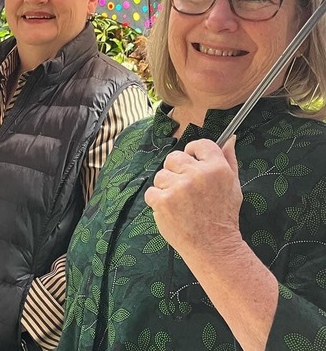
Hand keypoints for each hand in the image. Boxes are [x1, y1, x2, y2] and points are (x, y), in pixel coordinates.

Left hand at [145, 137, 243, 258]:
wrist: (213, 246)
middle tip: (185, 189)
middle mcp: (198, 175)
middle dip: (176, 171)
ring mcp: (179, 188)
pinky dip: (157, 201)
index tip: (191, 162)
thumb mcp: (233, 186)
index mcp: (217, 168)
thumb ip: (229, 160)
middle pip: (174, 158)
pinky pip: (151, 192)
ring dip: (166, 188)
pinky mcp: (163, 201)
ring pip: (161, 175)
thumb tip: (229, 138)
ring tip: (180, 203)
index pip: (199, 144)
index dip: (192, 152)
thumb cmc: (223, 216)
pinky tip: (171, 211)